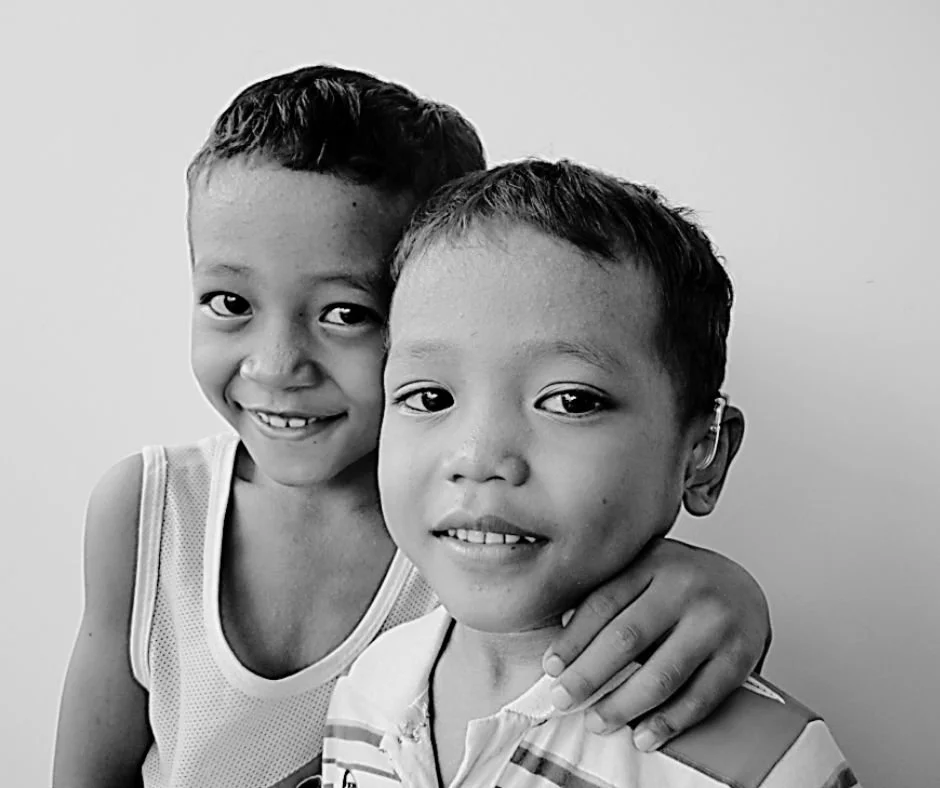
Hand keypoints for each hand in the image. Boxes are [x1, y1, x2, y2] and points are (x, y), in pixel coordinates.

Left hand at [543, 537, 770, 750]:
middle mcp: (685, 586)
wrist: (745, 587)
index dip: (572, 639)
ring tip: (598, 721)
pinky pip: (699, 697)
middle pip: (627, 638)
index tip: (551, 668)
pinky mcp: (740, 655)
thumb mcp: (646, 570)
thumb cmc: (683, 583)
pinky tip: (644, 735)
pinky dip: (668, 722)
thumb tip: (564, 639)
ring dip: (623, 705)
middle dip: (588, 675)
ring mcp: (715, 621)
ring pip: (661, 674)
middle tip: (562, 699)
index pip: (603, 603)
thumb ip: (612, 594)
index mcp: (653, 561)